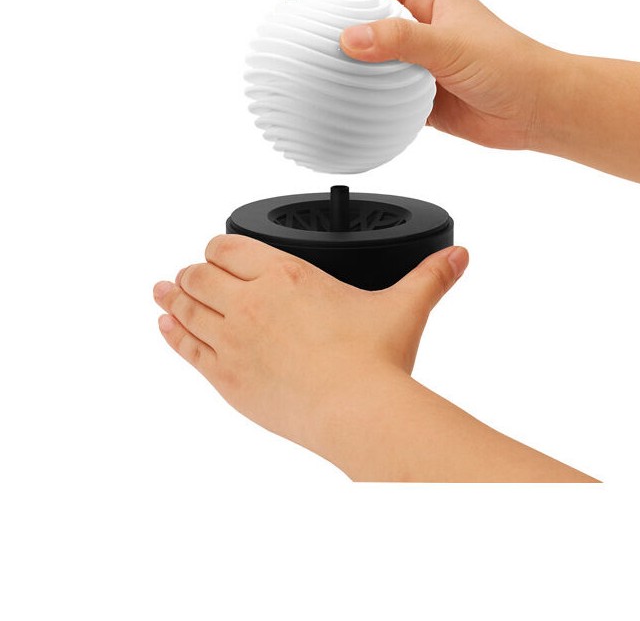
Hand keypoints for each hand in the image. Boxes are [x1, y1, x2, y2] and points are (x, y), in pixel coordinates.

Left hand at [153, 234, 467, 460]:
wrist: (357, 412)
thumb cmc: (376, 360)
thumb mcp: (405, 308)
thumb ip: (431, 277)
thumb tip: (460, 256)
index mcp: (286, 277)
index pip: (230, 246)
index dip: (221, 245)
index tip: (222, 250)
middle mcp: (251, 303)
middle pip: (200, 274)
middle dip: (196, 271)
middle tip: (194, 272)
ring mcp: (233, 341)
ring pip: (186, 308)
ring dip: (173, 295)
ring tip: (162, 289)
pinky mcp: (226, 378)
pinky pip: (186, 348)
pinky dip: (171, 333)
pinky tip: (164, 325)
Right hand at [285, 0, 556, 150]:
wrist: (537, 109)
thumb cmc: (511, 64)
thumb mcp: (451, 44)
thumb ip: (400, 40)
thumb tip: (350, 38)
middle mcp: (424, 24)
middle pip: (366, 15)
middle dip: (331, 20)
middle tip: (295, 30)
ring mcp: (422, 61)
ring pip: (373, 57)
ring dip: (345, 63)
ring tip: (308, 68)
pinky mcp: (424, 94)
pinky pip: (384, 93)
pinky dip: (364, 97)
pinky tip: (342, 103)